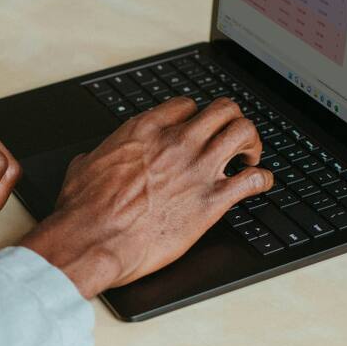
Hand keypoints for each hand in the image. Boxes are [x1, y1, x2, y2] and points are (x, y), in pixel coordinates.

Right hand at [20, 97, 274, 297]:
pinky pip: (253, 180)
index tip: (197, 129)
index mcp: (145, 131)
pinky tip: (260, 184)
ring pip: (244, 132)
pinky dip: (262, 179)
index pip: (186, 106)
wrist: (93, 239)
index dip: (195, 116)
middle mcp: (177, 142)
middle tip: (231, 139)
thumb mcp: (84, 168)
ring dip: (252, 143)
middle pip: (223, 110)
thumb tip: (92, 159)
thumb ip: (97, 156)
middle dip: (232, 121)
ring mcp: (197, 169)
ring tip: (249, 157)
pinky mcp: (212, 201)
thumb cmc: (84, 210)